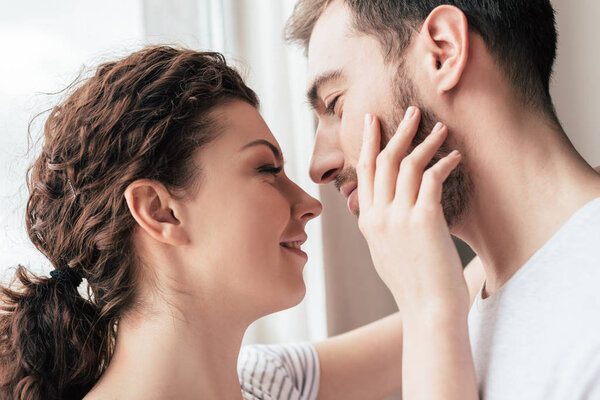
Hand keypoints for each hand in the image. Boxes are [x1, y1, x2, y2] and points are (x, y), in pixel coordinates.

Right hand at [356, 107, 467, 316]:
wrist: (428, 310)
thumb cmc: (413, 284)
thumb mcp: (384, 253)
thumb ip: (379, 227)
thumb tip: (383, 209)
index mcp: (367, 221)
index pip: (363, 172)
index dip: (368, 143)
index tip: (373, 122)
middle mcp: (378, 215)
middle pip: (382, 160)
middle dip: (397, 131)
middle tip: (412, 111)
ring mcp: (398, 217)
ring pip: (407, 164)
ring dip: (425, 141)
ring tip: (441, 128)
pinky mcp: (423, 220)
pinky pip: (432, 178)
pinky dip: (444, 162)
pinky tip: (455, 157)